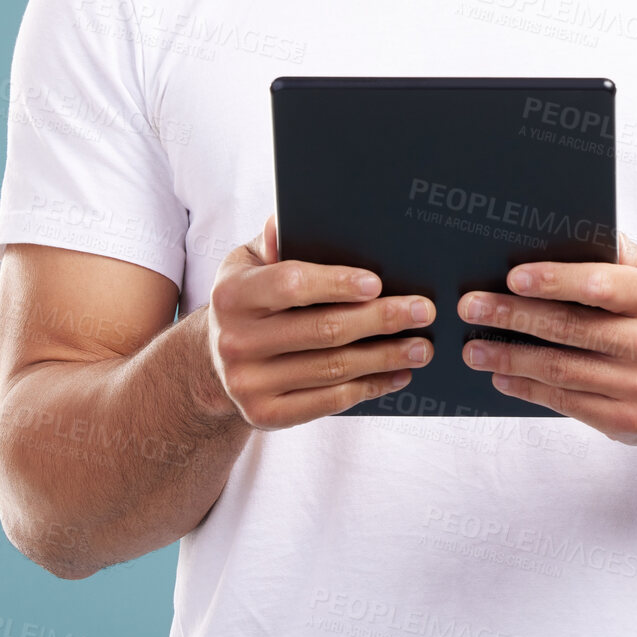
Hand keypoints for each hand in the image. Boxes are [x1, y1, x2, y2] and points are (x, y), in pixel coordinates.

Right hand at [204, 213, 435, 429]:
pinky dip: (369, 387)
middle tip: (422, 311)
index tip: (377, 283)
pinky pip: (329, 402)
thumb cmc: (248, 298)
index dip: (336, 283)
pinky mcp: (265, 416)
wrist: (214, 362)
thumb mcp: (248, 262)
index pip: (291, 285)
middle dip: (381, 319)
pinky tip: (397, 374)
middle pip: (324, 330)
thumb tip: (285, 220)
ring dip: (385, 357)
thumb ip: (273, 239)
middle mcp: (236, 340)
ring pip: (333, 368)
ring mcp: (249, 383)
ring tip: (421, 346)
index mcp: (233, 294)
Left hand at [456, 232, 636, 444]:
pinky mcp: (629, 422)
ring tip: (472, 348)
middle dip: (513, 316)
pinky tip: (500, 375)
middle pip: (570, 328)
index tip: (511, 277)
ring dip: (509, 357)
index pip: (598, 285)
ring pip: (562, 370)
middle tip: (470, 307)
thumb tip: (552, 228)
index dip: (553, 281)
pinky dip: (527, 388)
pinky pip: (566, 402)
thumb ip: (610, 249)